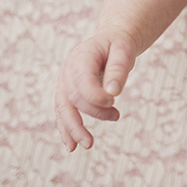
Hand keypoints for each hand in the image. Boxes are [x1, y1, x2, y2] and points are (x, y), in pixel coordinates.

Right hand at [54, 30, 137, 150]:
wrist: (111, 40)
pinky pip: (62, 113)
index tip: (113, 101)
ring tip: (89, 144)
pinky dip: (66, 129)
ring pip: (63, 109)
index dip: (96, 96)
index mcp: (81, 56)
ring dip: (74, 129)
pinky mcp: (66, 92)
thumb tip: (112, 93)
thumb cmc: (119, 45)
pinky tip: (72, 146)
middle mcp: (67, 70)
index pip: (81, 81)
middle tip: (116, 116)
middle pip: (73, 97)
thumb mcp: (124, 50)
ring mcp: (64, 82)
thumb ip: (118, 69)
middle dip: (93, 112)